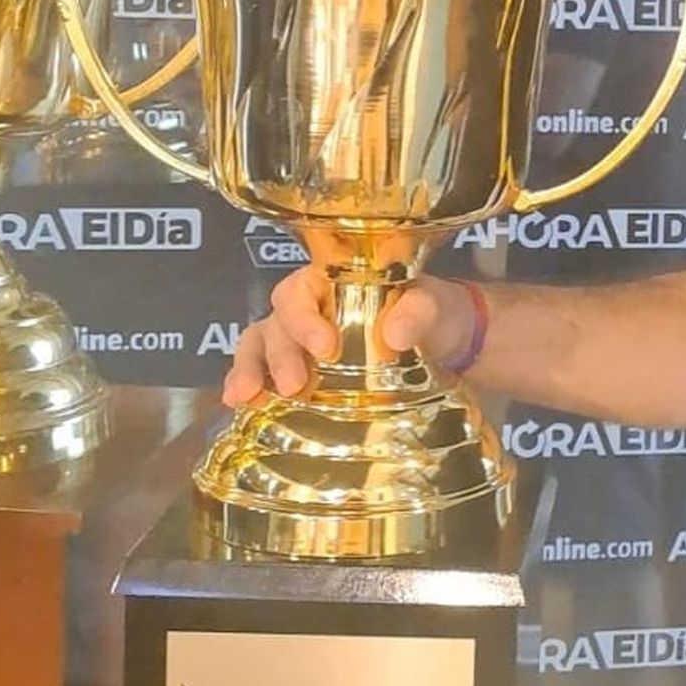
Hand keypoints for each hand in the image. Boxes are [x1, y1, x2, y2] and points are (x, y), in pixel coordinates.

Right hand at [222, 266, 479, 407]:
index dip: (305, 317)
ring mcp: (300, 339)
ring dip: (249, 368)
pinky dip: (248, 384)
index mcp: (336, 280)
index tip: (325, 348)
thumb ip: (418, 311)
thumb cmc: (434, 313)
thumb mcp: (435, 306)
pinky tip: (240, 404)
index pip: (304, 289)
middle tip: (295, 385)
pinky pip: (264, 371)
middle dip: (280, 353)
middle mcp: (311, 306)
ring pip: (259, 342)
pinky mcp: (301, 370)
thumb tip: (395, 333)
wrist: (446, 343)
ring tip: (244, 396)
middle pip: (277, 320)